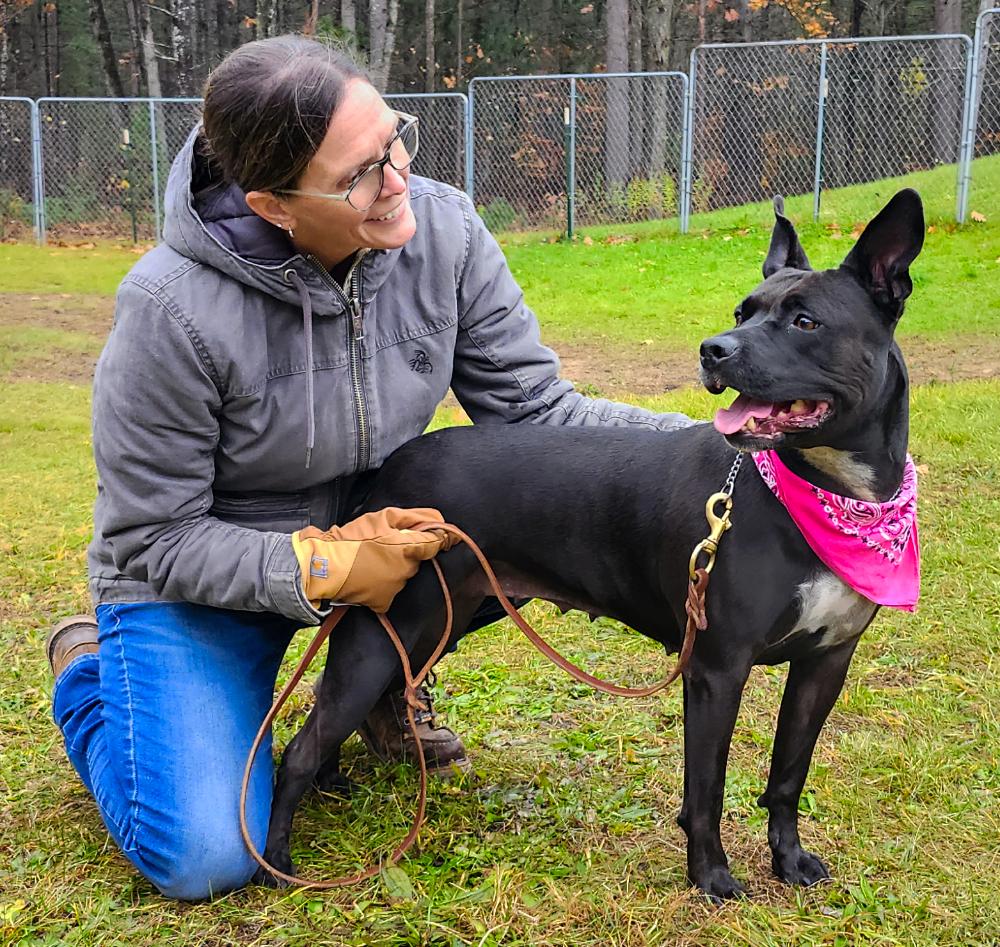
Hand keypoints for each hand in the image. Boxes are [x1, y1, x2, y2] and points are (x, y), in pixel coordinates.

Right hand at [292, 507, 455, 612]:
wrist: (324, 566)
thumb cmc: (352, 539)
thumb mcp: (383, 517)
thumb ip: (415, 517)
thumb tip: (440, 521)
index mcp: (408, 549)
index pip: (437, 544)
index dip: (442, 538)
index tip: (446, 537)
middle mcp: (406, 571)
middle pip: (417, 559)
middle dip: (408, 551)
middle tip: (385, 544)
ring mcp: (396, 588)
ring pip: (404, 574)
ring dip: (395, 567)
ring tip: (372, 558)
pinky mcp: (384, 602)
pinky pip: (391, 590)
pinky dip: (384, 583)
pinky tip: (369, 574)